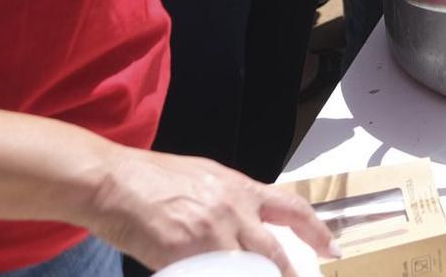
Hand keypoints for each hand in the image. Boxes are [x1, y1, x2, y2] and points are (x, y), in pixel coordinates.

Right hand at [82, 147, 335, 276]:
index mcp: (240, 189)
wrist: (115, 182)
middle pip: (274, 253)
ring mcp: (210, 235)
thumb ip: (229, 201)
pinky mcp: (184, 255)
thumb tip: (245, 221)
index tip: (330, 248)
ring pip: (248, 271)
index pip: (292, 209)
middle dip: (287, 274)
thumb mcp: (204, 177)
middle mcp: (233, 211)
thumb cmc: (153, 178)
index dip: (316, 230)